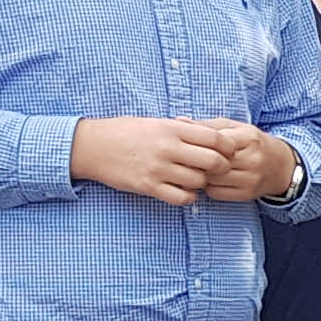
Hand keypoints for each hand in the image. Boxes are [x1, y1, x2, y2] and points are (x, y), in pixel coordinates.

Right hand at [70, 116, 232, 203]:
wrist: (92, 146)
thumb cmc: (125, 132)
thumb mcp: (154, 122)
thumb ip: (181, 129)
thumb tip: (208, 133)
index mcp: (172, 129)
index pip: (215, 138)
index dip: (227, 147)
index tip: (226, 152)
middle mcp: (168, 148)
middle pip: (213, 162)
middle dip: (221, 167)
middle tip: (216, 169)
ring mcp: (158, 169)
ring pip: (199, 181)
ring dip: (202, 182)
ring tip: (194, 178)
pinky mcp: (148, 186)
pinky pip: (181, 198)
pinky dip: (188, 196)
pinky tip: (183, 190)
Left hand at [195, 121, 298, 203]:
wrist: (281, 166)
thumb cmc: (253, 143)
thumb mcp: (235, 127)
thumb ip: (207, 125)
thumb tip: (179, 121)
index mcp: (249, 138)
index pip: (216, 141)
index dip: (199, 144)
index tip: (190, 144)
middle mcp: (252, 159)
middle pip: (212, 162)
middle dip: (196, 161)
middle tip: (187, 158)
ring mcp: (251, 179)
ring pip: (212, 179)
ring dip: (200, 175)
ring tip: (198, 168)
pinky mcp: (248, 194)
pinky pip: (217, 193)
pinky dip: (208, 187)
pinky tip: (209, 180)